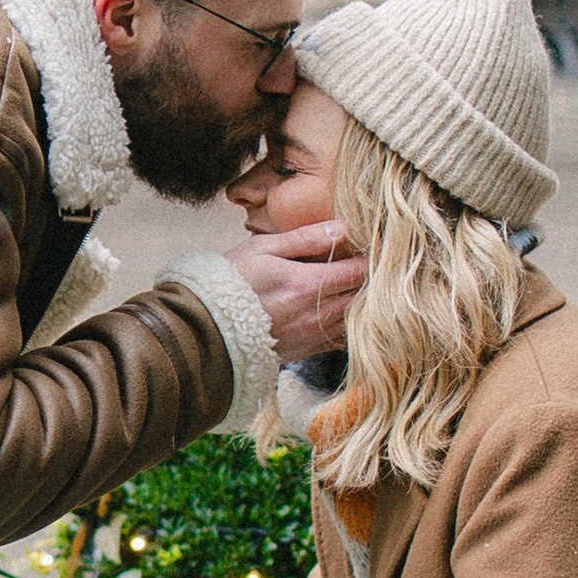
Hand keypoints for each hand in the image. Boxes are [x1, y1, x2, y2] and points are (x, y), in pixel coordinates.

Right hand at [228, 223, 362, 364]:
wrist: (206, 326)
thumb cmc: (230, 281)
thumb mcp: (263, 248)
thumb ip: (306, 238)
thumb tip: (342, 227)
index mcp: (307, 284)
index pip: (359, 271)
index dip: (371, 258)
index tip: (371, 248)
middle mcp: (315, 314)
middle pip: (364, 297)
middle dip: (371, 281)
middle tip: (371, 266)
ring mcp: (311, 335)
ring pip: (356, 321)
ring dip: (361, 305)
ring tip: (357, 288)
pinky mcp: (305, 351)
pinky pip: (340, 340)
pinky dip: (347, 326)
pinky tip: (340, 312)